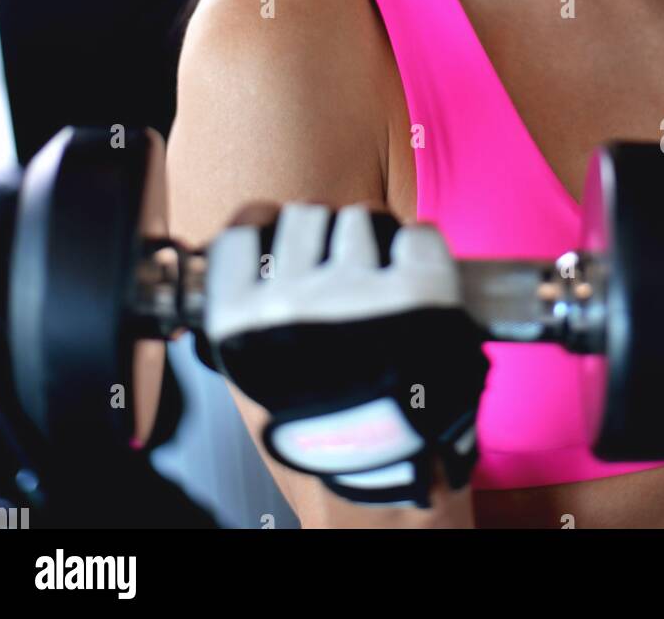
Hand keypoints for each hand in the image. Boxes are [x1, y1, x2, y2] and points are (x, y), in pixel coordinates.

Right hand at [203, 203, 490, 507]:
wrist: (384, 449)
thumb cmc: (322, 405)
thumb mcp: (257, 362)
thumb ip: (248, 307)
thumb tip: (250, 239)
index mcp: (243, 321)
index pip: (241, 234)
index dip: (265, 226)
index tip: (279, 236)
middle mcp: (292, 301)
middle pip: (307, 214)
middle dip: (327, 232)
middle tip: (341, 264)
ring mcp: (355, 291)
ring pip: (361, 215)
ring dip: (374, 235)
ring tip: (381, 273)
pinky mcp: (417, 290)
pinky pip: (417, 234)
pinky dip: (422, 249)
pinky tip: (415, 276)